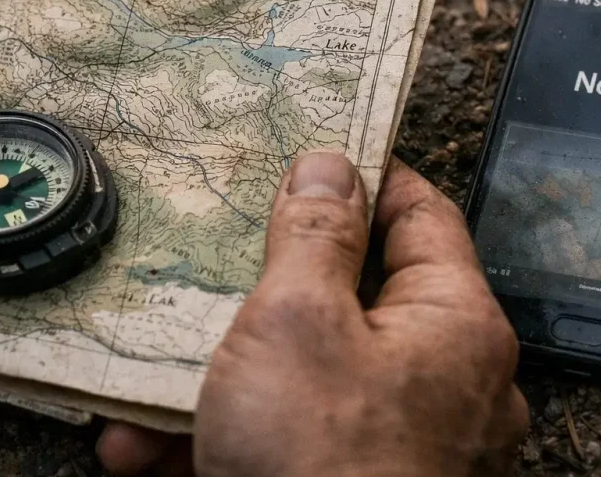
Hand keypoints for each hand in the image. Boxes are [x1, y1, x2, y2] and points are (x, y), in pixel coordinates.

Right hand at [98, 154, 528, 475]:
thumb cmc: (320, 464)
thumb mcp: (296, 323)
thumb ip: (312, 236)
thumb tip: (330, 163)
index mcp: (455, 324)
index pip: (421, 213)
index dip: (365, 175)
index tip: (308, 154)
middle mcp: (447, 384)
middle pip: (353, 301)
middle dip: (260, 295)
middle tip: (208, 267)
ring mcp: (406, 446)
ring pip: (307, 382)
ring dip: (221, 382)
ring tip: (145, 388)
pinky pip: (293, 446)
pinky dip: (226, 444)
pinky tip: (146, 456)